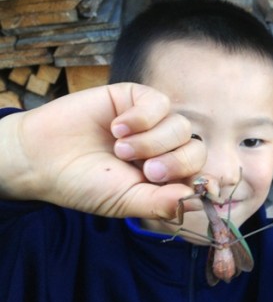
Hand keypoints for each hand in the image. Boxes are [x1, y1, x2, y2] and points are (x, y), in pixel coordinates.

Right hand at [0, 83, 205, 218]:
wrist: (42, 158)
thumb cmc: (85, 184)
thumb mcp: (126, 201)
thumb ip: (161, 203)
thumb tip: (197, 199)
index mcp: (165, 177)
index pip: (199, 175)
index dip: (201, 180)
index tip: (192, 187)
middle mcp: (164, 149)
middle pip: (196, 150)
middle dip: (175, 162)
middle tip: (147, 170)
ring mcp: (152, 123)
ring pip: (180, 126)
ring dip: (152, 141)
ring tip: (119, 149)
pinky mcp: (136, 99)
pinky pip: (159, 102)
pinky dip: (141, 117)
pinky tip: (116, 127)